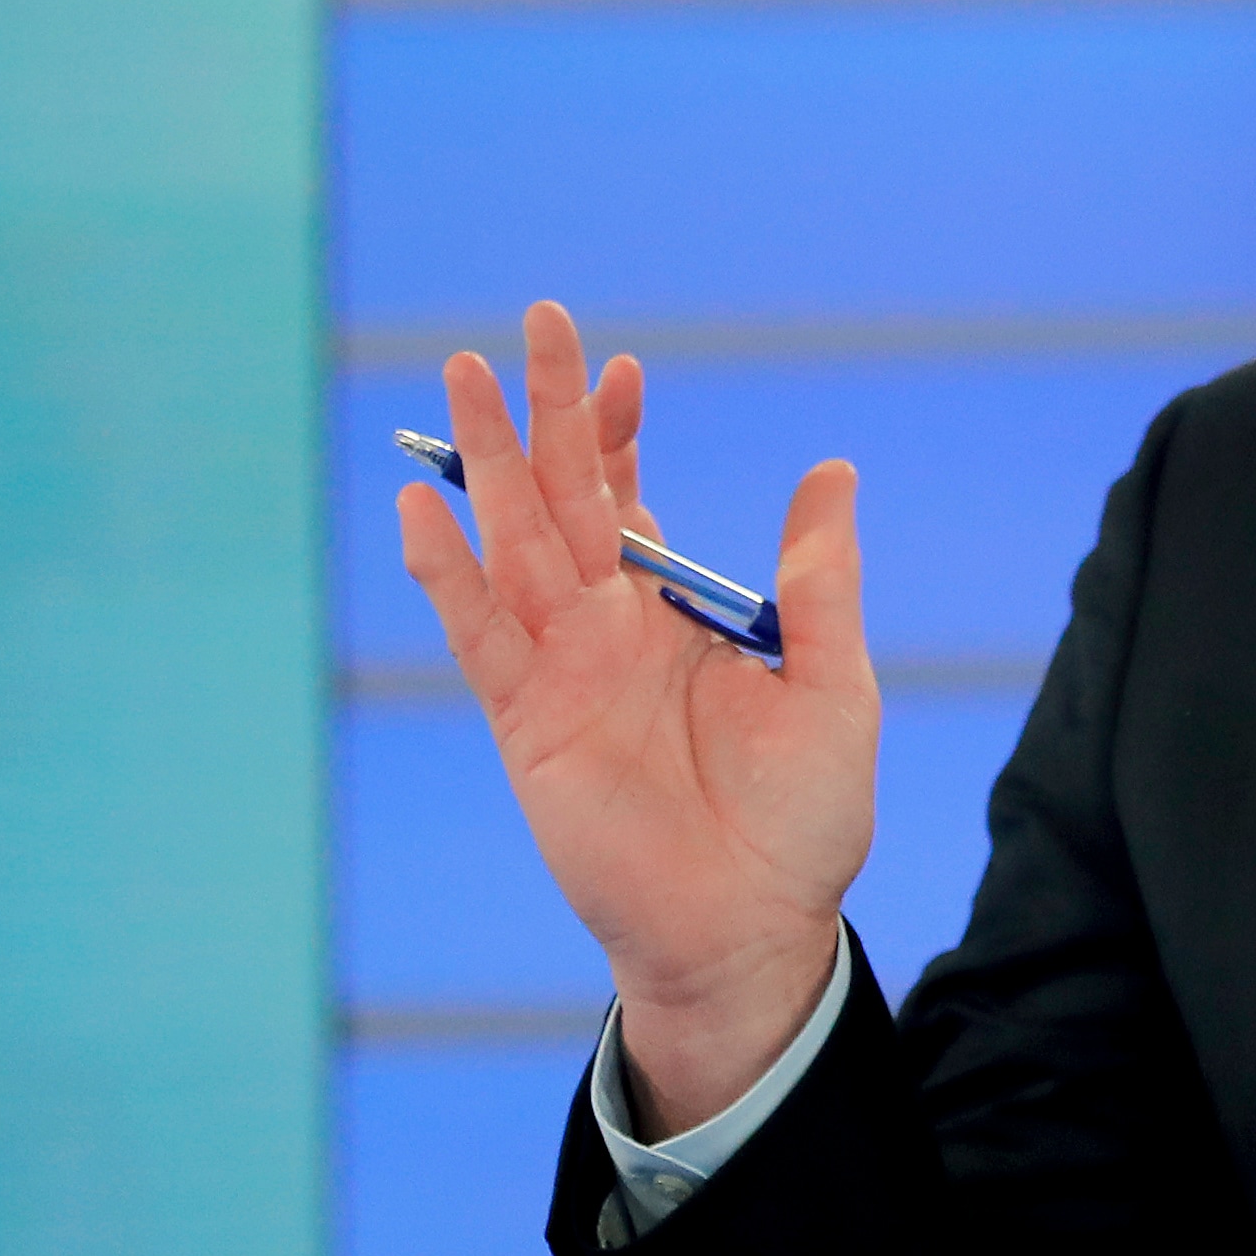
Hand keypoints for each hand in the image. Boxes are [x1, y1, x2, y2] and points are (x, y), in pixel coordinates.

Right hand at [399, 302, 879, 1132]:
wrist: (751, 929)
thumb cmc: (802, 821)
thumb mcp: (833, 687)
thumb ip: (820, 583)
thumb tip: (831, 472)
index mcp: (678, 614)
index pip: (633, 500)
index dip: (621, 434)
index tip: (623, 369)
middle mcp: (608, 630)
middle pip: (563, 499)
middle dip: (542, 416)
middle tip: (532, 325)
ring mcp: (560, 672)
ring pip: (512, 545)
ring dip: (485, 467)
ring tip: (460, 381)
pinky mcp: (525, 725)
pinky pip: (478, 637)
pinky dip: (448, 576)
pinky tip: (422, 510)